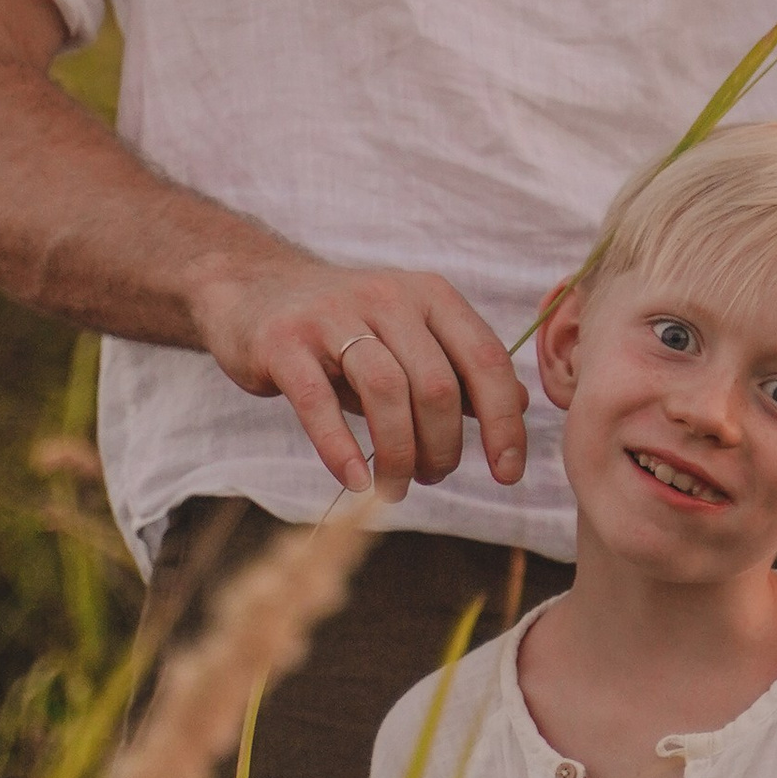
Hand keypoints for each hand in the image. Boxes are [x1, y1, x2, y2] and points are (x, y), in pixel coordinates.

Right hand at [191, 249, 529, 499]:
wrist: (254, 289)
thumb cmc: (346, 328)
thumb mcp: (410, 337)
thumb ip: (461, 370)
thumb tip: (522, 407)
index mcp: (431, 296)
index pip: (486, 360)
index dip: (504, 422)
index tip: (508, 472)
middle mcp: (389, 298)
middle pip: (437, 385)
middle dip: (443, 446)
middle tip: (431, 477)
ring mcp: (332, 316)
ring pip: (386, 393)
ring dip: (398, 454)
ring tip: (395, 488)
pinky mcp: (284, 341)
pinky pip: (319, 402)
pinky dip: (341, 449)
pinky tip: (354, 481)